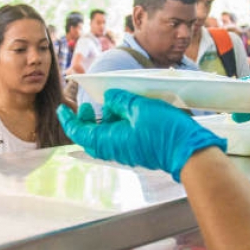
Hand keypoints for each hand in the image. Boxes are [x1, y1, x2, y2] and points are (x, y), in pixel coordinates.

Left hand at [59, 89, 225, 181]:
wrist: (187, 151)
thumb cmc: (163, 130)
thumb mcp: (139, 106)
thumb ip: (120, 100)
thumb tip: (109, 98)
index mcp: (108, 140)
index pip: (79, 132)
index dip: (68, 120)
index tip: (62, 108)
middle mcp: (115, 149)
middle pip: (91, 135)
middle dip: (86, 119)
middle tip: (87, 105)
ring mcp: (127, 150)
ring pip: (107, 135)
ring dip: (105, 119)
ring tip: (113, 102)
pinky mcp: (138, 149)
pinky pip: (121, 136)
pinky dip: (118, 123)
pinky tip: (127, 110)